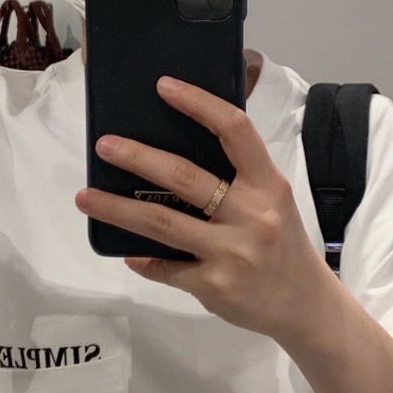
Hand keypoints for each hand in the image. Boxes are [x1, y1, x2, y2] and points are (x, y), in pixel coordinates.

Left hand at [74, 77, 335, 342]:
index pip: (235, 131)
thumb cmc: (283, 242)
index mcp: (268, 184)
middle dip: (138, 157)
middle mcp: (251, 215)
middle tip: (104, 145)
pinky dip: (143, 259)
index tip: (164, 86)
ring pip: (163, 223)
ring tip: (86, 197)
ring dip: (118, 208)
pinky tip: (127, 251)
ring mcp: (232, 253)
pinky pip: (166, 268)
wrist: (306, 306)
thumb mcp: (273, 200)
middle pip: (185, 177)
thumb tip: (173, 153)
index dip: (199, 104)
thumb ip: (237, 178)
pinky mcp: (214, 286)